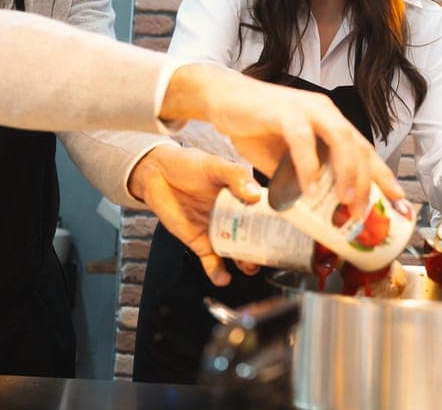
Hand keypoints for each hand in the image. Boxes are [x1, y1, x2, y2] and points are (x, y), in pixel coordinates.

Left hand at [128, 144, 262, 285]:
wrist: (155, 174)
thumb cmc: (188, 164)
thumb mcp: (215, 165)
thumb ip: (235, 176)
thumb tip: (255, 194)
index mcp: (243, 196)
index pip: (265, 213)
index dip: (276, 224)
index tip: (286, 233)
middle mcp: (234, 216)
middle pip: (255, 237)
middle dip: (264, 249)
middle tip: (268, 255)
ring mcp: (218, 230)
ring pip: (237, 252)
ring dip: (245, 263)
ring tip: (249, 267)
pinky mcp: (200, 242)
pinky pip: (212, 262)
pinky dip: (218, 272)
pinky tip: (223, 278)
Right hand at [164, 65, 403, 213]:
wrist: (222, 98)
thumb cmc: (255, 127)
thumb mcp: (284, 160)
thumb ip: (301, 177)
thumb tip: (314, 209)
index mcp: (330, 123)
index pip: (363, 150)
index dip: (382, 176)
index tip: (398, 201)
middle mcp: (326, 112)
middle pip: (358, 146)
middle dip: (368, 181)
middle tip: (364, 211)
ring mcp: (307, 108)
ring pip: (340, 139)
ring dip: (347, 173)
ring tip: (345, 202)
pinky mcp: (284, 110)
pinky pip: (303, 139)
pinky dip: (308, 166)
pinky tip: (308, 189)